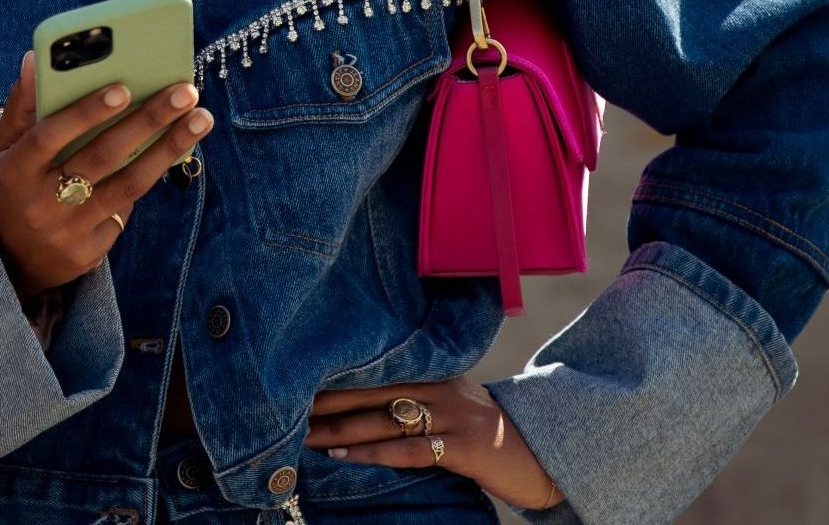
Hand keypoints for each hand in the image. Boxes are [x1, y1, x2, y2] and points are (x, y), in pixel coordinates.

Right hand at [0, 50, 213, 299]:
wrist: (7, 260)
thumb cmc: (12, 187)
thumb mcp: (3, 149)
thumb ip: (22, 106)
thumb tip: (33, 58)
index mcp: (14, 170)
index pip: (50, 136)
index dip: (85, 112)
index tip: (124, 87)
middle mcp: (40, 202)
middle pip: (102, 157)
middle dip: (147, 121)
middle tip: (186, 92)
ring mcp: (68, 231)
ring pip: (127, 185)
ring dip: (168, 149)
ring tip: (200, 119)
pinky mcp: (90, 252)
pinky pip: (126, 210)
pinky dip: (148, 177)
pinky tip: (172, 151)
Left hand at [307, 379, 561, 511]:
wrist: (544, 455)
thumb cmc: (490, 435)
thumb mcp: (455, 406)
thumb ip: (417, 398)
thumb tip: (363, 404)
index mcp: (435, 374)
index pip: (374, 372)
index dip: (333, 378)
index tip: (295, 382)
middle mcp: (440, 388)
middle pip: (369, 392)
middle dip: (325, 402)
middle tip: (283, 408)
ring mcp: (452, 416)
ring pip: (381, 420)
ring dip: (336, 430)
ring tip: (300, 435)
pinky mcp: (463, 447)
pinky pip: (407, 450)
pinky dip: (370, 453)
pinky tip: (340, 457)